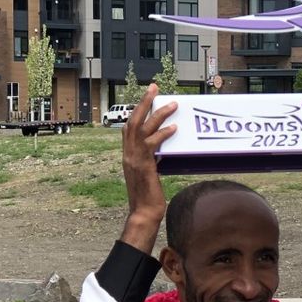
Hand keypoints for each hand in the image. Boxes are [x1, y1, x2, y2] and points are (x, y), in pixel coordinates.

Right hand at [120, 84, 176, 251]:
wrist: (143, 213)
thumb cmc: (148, 197)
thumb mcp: (149, 175)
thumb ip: (152, 162)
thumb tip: (161, 153)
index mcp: (128, 155)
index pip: (129, 128)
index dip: (137, 111)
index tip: (147, 98)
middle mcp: (127, 154)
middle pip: (132, 121)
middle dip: (144, 102)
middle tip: (154, 87)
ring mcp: (133, 159)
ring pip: (142, 129)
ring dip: (157, 114)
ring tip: (172, 104)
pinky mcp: (143, 166)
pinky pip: (152, 145)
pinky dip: (163, 134)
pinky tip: (173, 128)